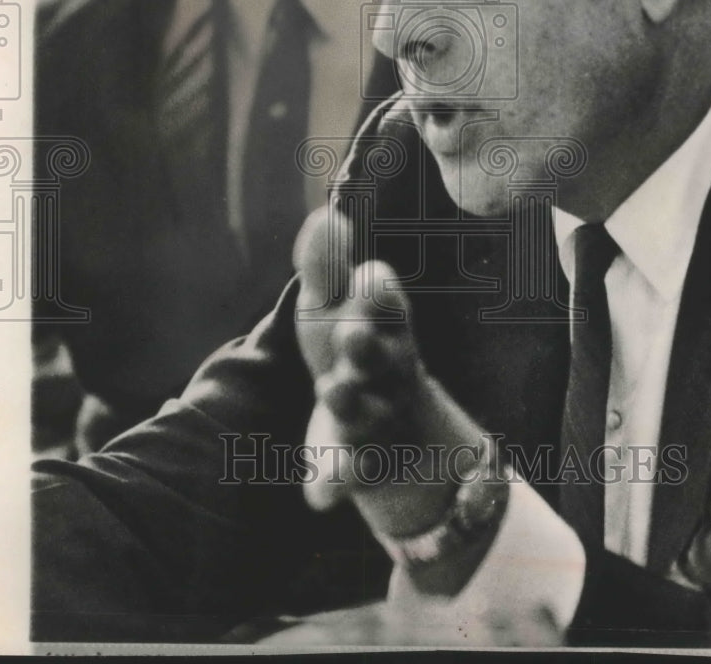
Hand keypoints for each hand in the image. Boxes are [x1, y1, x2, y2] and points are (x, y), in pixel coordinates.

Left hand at [292, 205, 483, 539]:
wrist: (391, 433)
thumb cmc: (357, 351)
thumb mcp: (338, 309)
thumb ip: (328, 267)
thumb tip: (323, 214)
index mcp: (387, 331)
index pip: (392, 309)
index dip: (381, 296)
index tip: (368, 276)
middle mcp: (389, 375)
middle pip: (385, 359)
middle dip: (369, 346)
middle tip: (350, 334)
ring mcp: (375, 420)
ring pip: (367, 414)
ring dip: (351, 402)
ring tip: (333, 390)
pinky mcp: (356, 464)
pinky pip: (349, 476)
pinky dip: (334, 484)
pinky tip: (318, 495)